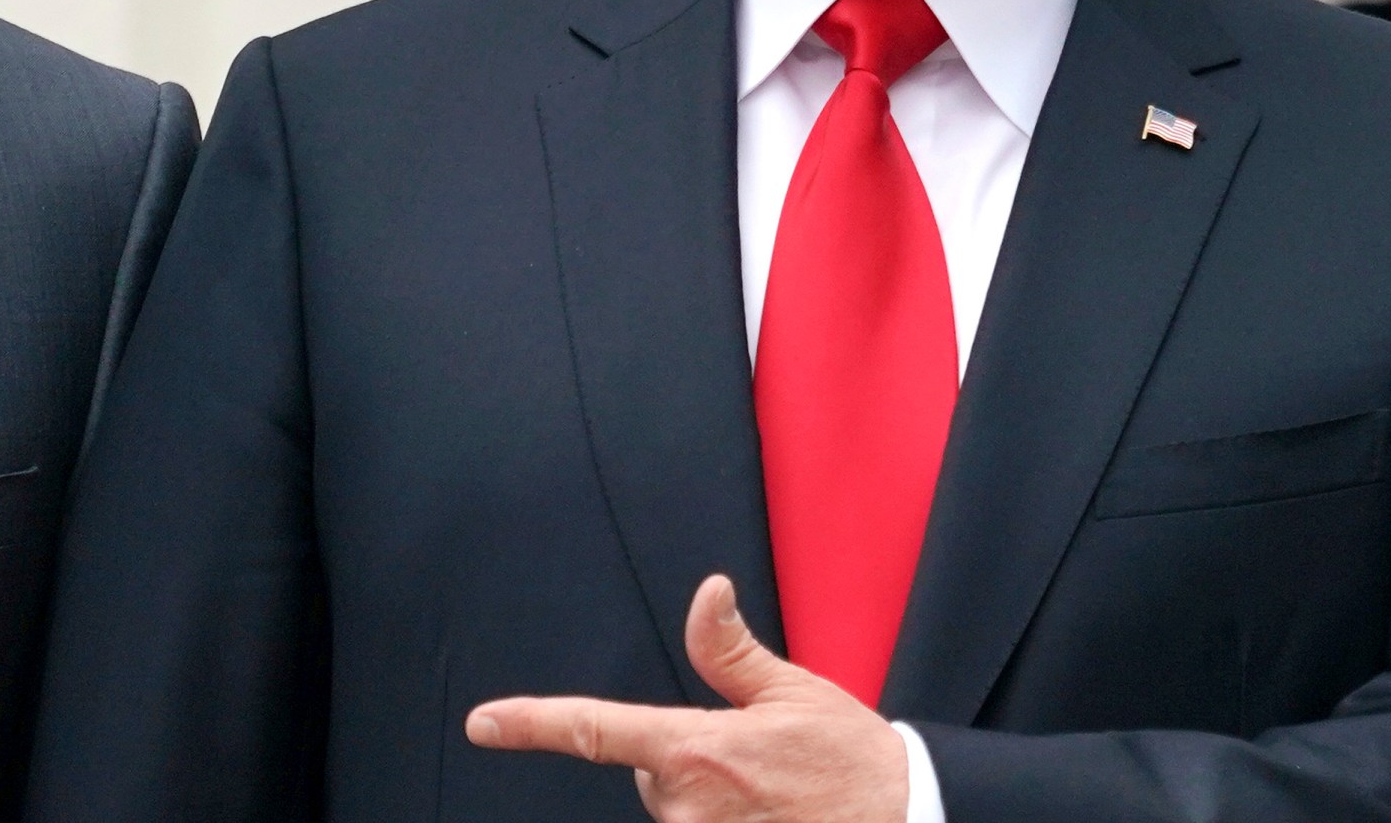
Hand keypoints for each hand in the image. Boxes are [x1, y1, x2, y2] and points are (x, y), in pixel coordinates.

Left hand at [464, 576, 908, 822]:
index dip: (533, 723)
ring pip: (674, 815)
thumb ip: (730, 651)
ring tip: (770, 802)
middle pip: (649, 778)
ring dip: (707, 805)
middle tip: (754, 766)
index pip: (597, 729)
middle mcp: (687, 805)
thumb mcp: (793, 693)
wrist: (907, 821)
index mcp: (696, 748)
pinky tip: (763, 818)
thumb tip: (706, 591)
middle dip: (684, 767)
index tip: (483, 721)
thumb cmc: (851, 760)